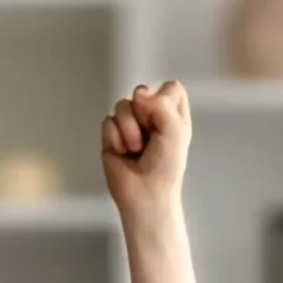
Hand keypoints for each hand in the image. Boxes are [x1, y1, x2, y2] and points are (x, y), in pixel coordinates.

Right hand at [102, 81, 191, 223]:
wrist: (145, 194)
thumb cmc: (165, 167)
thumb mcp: (175, 131)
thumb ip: (161, 104)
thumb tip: (138, 94)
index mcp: (173, 114)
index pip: (170, 87)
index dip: (164, 99)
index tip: (164, 122)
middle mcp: (152, 116)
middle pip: (141, 92)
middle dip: (143, 115)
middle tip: (150, 138)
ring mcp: (130, 124)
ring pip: (122, 105)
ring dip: (129, 129)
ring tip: (136, 149)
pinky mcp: (112, 135)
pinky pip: (108, 121)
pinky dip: (115, 139)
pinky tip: (123, 154)